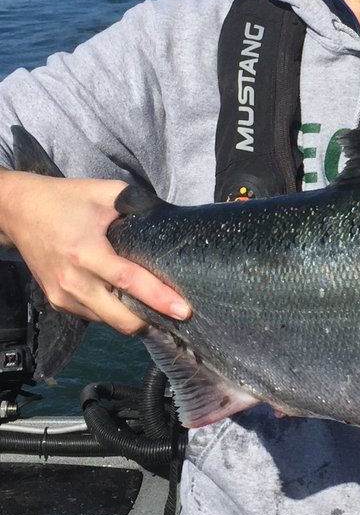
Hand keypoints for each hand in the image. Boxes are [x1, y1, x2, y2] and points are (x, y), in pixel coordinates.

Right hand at [0, 169, 190, 333]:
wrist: (19, 212)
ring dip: (132, 318)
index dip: (158, 298)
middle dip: (150, 321)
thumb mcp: (107, 193)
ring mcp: (62, 296)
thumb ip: (139, 206)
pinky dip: (112, 312)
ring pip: (107, 321)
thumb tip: (170, 218)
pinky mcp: (56, 302)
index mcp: (87, 253)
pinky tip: (126, 299)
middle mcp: (73, 281)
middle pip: (119, 318)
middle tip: (176, 314)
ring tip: (154, 306)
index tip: (184, 310)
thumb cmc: (67, 199)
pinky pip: (93, 316)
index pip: (129, 281)